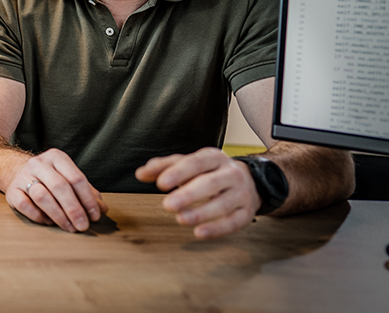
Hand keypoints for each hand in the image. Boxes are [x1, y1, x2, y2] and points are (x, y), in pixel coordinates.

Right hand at [4, 149, 106, 232]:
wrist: (15, 170)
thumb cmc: (49, 177)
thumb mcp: (68, 177)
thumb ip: (87, 192)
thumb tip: (102, 209)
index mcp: (56, 157)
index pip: (76, 178)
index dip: (88, 199)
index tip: (95, 216)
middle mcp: (38, 164)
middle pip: (60, 187)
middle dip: (74, 209)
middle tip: (83, 226)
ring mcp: (23, 176)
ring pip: (42, 196)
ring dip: (59, 215)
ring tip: (70, 227)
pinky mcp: (11, 191)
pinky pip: (25, 206)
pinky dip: (39, 216)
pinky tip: (49, 222)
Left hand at [135, 147, 260, 238]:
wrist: (250, 181)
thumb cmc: (211, 172)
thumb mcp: (189, 163)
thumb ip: (164, 167)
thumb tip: (141, 174)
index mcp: (213, 157)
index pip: (196, 163)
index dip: (178, 172)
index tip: (161, 183)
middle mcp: (230, 174)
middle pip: (211, 183)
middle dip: (189, 194)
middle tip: (168, 204)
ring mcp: (241, 193)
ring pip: (223, 204)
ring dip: (201, 213)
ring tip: (180, 219)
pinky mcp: (247, 213)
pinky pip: (234, 222)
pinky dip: (217, 229)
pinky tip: (199, 233)